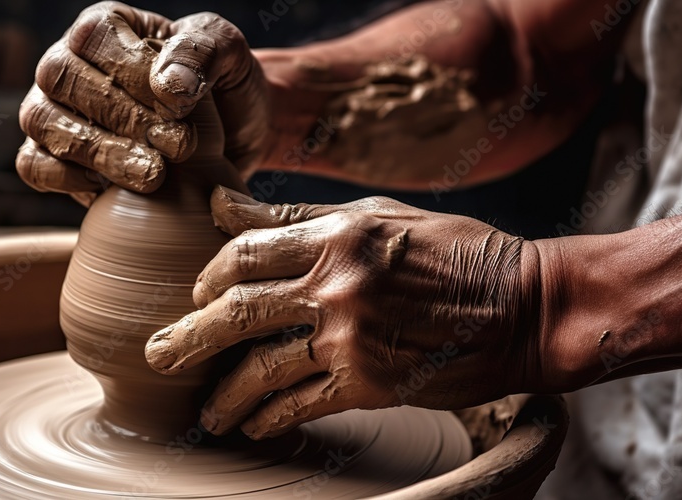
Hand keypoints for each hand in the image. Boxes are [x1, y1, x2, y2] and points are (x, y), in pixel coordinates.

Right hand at [16, 2, 267, 205]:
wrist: (224, 142)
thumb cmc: (219, 89)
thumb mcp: (228, 55)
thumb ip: (202, 51)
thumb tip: (168, 82)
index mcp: (104, 27)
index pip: (96, 38)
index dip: (134, 73)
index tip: (180, 108)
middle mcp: (66, 63)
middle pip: (64, 80)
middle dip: (125, 119)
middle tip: (179, 148)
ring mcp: (50, 110)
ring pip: (44, 122)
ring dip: (100, 152)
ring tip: (154, 176)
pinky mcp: (47, 156)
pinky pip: (34, 166)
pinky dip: (66, 179)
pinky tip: (110, 191)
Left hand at [144, 187, 541, 438]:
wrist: (525, 306)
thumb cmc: (454, 251)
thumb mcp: (376, 215)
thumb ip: (295, 216)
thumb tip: (222, 205)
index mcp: (336, 235)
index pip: (244, 252)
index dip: (209, 275)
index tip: (197, 294)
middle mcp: (336, 285)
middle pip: (236, 312)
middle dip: (188, 339)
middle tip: (156, 358)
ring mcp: (352, 337)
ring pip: (263, 369)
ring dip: (226, 395)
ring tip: (206, 413)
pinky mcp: (372, 383)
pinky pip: (303, 404)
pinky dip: (272, 417)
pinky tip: (254, 426)